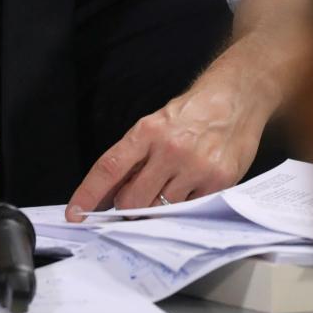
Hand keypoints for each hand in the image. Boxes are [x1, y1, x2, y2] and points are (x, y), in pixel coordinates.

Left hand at [64, 58, 277, 220]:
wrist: (237, 98)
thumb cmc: (194, 113)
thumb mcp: (157, 124)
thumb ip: (136, 157)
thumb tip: (112, 193)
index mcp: (148, 131)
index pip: (109, 168)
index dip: (88, 194)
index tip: (76, 214)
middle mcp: (170, 149)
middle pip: (131, 200)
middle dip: (127, 208)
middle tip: (136, 202)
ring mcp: (196, 167)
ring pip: (160, 210)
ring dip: (157, 208)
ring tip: (170, 187)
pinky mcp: (218, 180)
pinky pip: (189, 210)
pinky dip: (185, 206)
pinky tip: (192, 187)